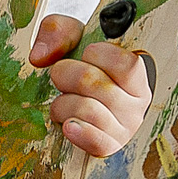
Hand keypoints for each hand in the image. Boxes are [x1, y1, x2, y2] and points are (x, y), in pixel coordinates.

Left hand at [28, 14, 151, 157]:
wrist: (71, 99)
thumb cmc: (77, 65)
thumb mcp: (71, 37)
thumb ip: (57, 32)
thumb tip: (40, 57)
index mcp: (136, 74)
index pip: (126, 63)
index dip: (97, 55)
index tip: (84, 54)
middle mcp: (137, 103)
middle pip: (96, 84)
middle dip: (65, 75)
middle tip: (61, 78)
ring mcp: (125, 128)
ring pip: (89, 111)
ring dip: (62, 104)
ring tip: (62, 102)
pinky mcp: (109, 147)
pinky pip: (97, 141)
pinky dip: (78, 132)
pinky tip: (68, 126)